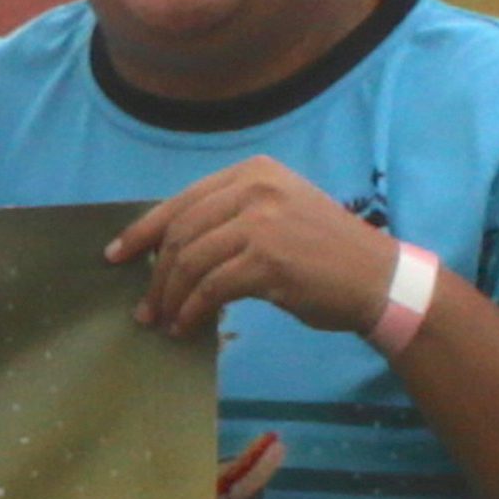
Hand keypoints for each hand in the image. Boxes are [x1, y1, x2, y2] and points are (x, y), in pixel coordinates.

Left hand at [102, 155, 400, 341]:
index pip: (182, 201)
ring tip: (164, 320)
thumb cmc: (326, 253)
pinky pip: (211, 287)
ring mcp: (262, 223)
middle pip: (180, 232)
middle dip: (155, 273)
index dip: (142, 231)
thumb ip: (230, 218)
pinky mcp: (268, 260)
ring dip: (170, 296)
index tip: (116, 255)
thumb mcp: (278, 214)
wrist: (381, 279)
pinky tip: (189, 326)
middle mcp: (255, 189)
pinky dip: (193, 309)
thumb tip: (169, 248)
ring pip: (191, 261)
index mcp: (253, 172)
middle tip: (145, 305)